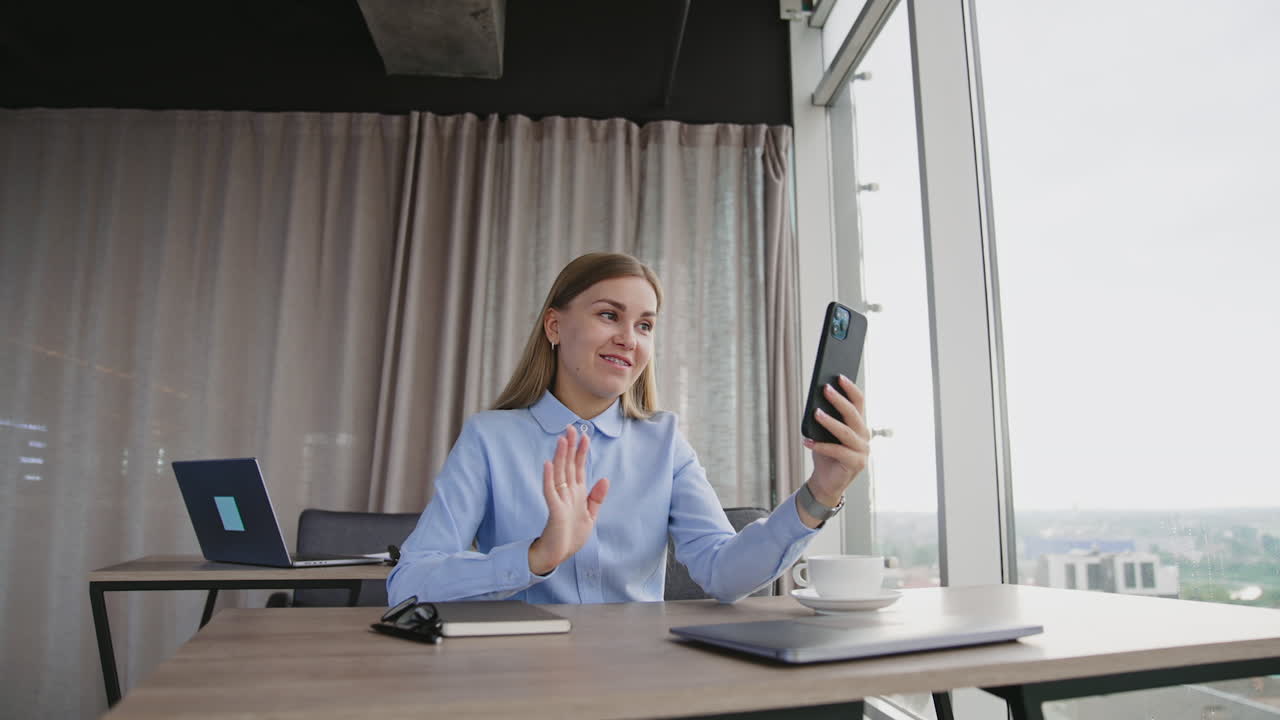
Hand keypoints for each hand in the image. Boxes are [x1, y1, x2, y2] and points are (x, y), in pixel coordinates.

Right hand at [528, 425, 609, 574]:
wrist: (558, 555)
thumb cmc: (571, 536)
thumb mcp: (590, 516)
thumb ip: (596, 498)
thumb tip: (605, 478)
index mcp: (577, 493)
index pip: (579, 467)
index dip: (582, 452)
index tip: (585, 435)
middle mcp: (567, 492)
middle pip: (568, 465)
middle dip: (571, 447)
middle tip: (571, 427)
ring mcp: (559, 499)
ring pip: (559, 473)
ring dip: (560, 456)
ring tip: (562, 440)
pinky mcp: (554, 509)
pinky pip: (550, 491)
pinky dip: (549, 477)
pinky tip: (548, 464)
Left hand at [801, 374, 869, 515]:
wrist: (826, 481)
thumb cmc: (825, 454)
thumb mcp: (824, 433)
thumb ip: (826, 419)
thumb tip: (816, 402)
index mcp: (860, 425)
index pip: (859, 402)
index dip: (850, 389)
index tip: (839, 376)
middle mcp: (865, 436)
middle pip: (853, 414)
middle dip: (839, 400)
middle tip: (825, 389)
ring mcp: (863, 451)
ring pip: (846, 432)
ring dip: (830, 421)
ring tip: (816, 413)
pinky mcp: (856, 464)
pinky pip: (837, 451)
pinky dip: (821, 446)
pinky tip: (807, 441)